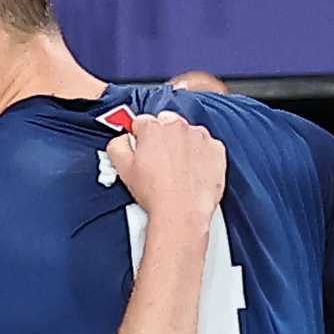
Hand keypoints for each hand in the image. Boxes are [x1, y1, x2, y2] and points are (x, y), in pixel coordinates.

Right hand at [103, 107, 227, 237]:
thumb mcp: (123, 169)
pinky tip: (193, 171)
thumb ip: (117, 145)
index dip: (140, 136)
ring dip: (182, 144)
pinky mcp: (216, 149)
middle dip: (162, 137)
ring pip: (188, 133)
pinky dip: (201, 155)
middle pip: (167, 123)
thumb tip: (121, 140)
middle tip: (159, 159)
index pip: (142, 122)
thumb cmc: (155, 193)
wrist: (181, 211)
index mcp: (153, 128)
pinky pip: (207, 146)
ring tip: (177, 168)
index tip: (142, 147)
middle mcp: (178, 127)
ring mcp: (200, 137)